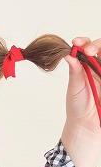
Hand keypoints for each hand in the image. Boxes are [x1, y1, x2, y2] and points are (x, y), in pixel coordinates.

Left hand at [62, 36, 100, 166]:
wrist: (87, 123)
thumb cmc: (77, 106)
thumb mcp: (74, 87)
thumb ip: (75, 71)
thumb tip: (69, 55)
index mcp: (85, 65)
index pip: (86, 48)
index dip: (83, 42)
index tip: (76, 43)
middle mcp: (97, 66)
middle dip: (96, 45)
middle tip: (89, 51)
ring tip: (94, 54)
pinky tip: (100, 66)